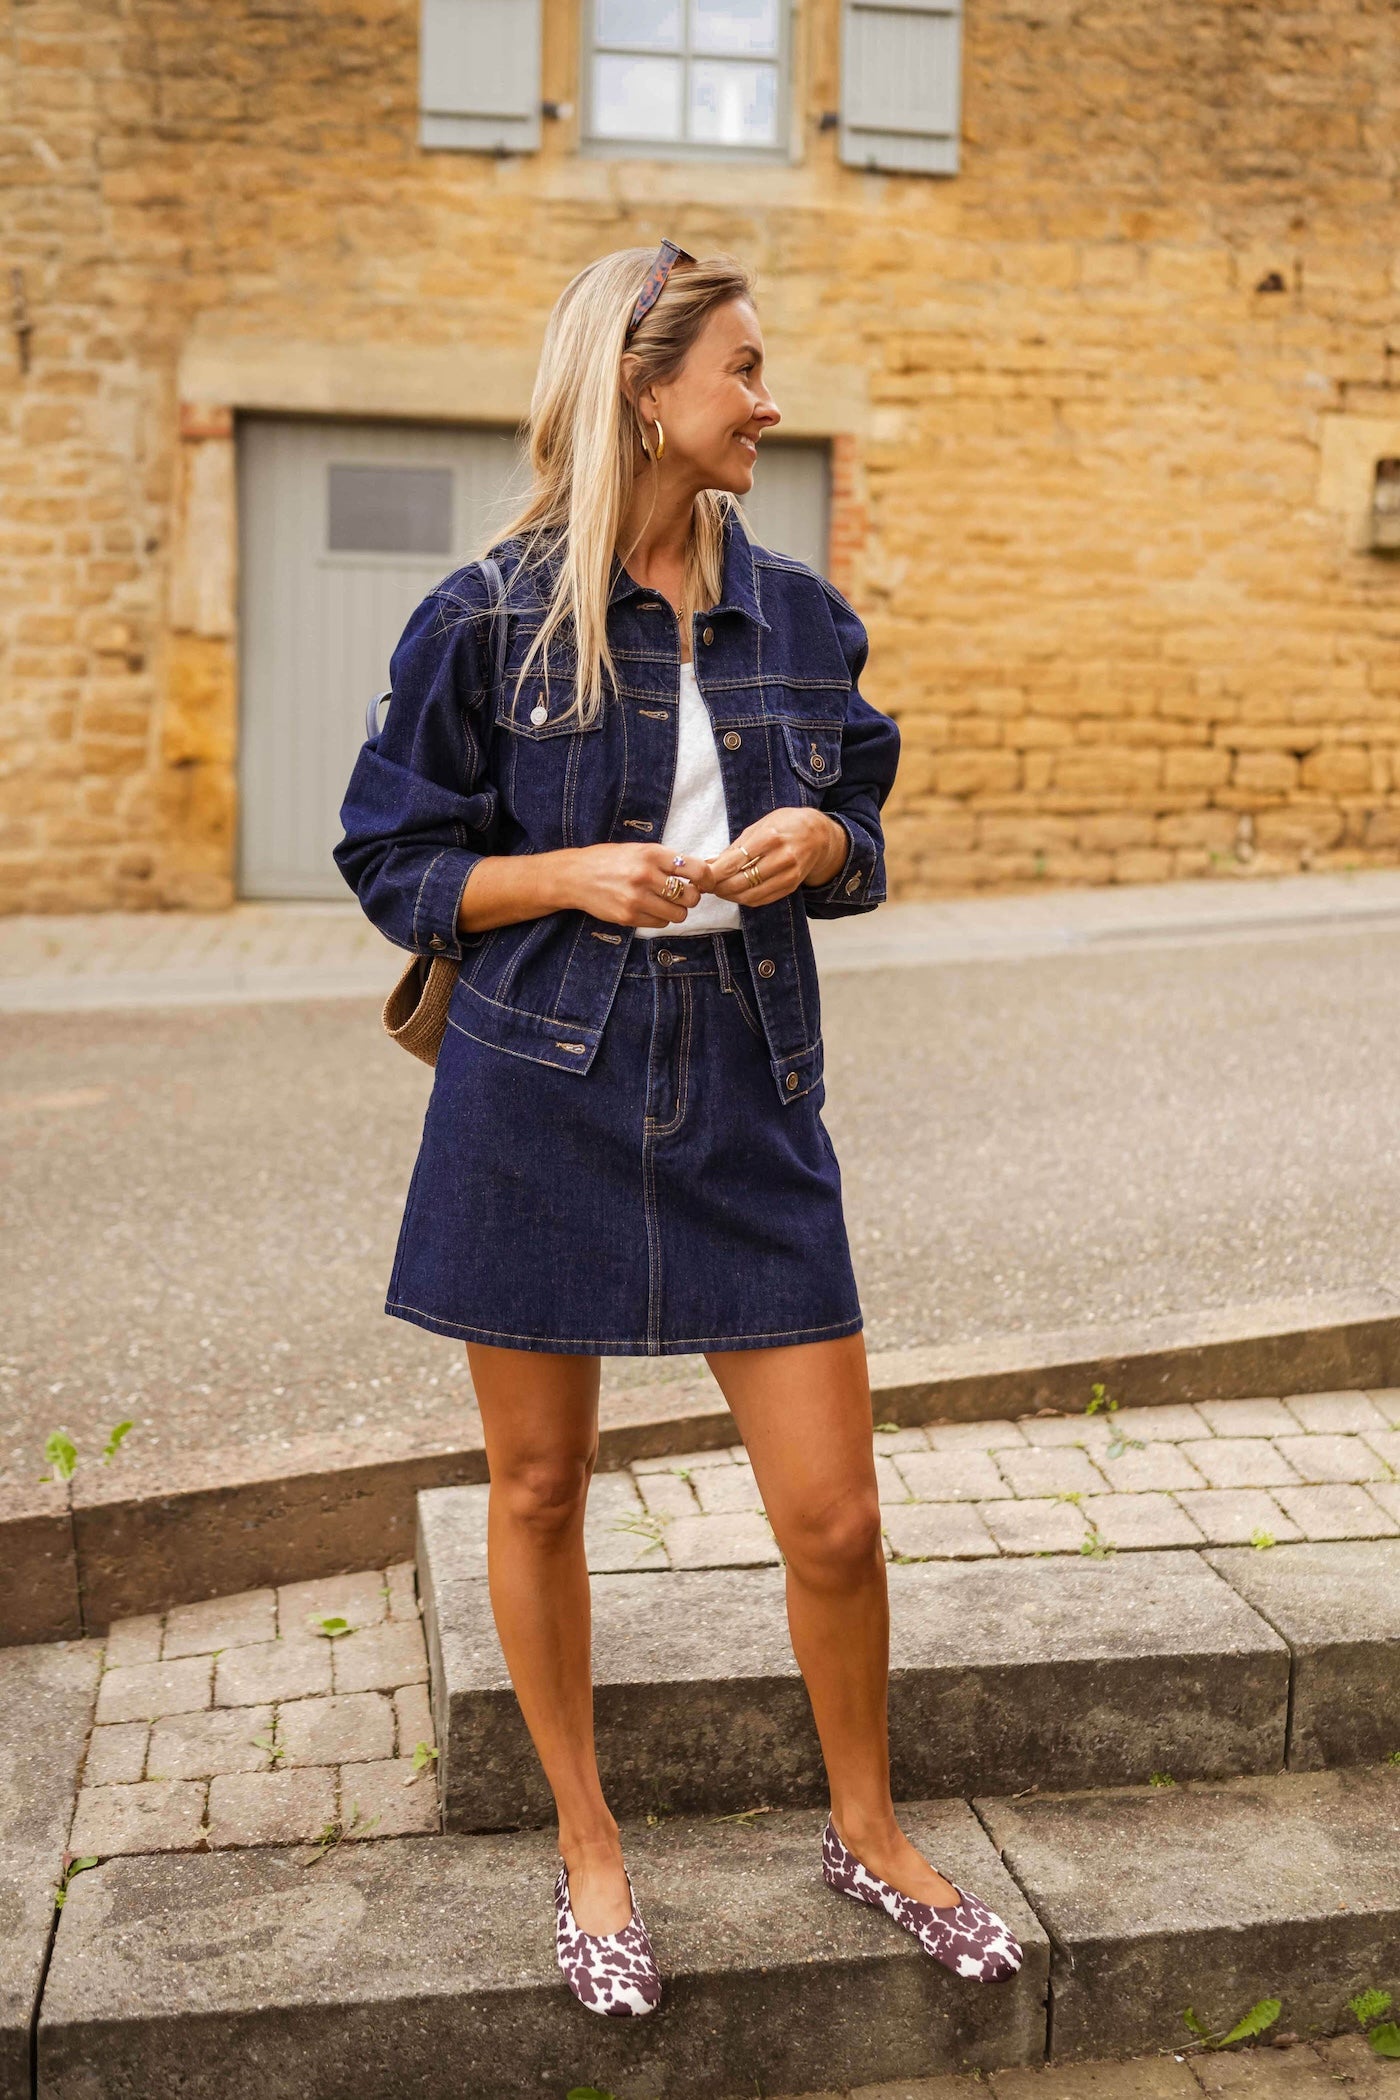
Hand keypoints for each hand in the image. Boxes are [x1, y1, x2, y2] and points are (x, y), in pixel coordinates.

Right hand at [553, 844, 713, 928]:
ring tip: (665, 902)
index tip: (705, 882)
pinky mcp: (629, 917)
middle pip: (691, 897)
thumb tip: (700, 873)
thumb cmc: (610, 860)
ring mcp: (637, 899)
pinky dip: (661, 918)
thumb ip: (667, 860)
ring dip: (677, 910)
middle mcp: (646, 876)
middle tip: (683, 893)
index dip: (707, 879)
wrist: (575, 876)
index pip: (696, 870)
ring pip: (679, 914)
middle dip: (691, 897)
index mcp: (652, 854)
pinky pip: (661, 923)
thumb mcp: (639, 850)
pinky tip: (650, 908)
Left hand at [700, 809, 846, 907]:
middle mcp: (782, 857)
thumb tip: (710, 862)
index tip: (702, 876)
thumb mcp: (759, 826)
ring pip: (751, 895)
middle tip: (706, 886)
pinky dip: (745, 899)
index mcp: (770, 837)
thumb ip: (735, 846)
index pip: (735, 861)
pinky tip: (735, 893)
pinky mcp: (791, 886)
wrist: (819, 835)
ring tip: (719, 890)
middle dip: (719, 887)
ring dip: (730, 896)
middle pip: (741, 882)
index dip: (715, 873)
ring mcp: (789, 875)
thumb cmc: (785, 825)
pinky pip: (763, 900)